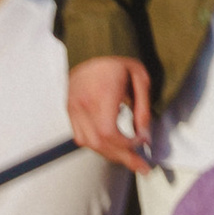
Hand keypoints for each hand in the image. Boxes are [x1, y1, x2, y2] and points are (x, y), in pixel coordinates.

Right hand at [66, 55, 154, 173]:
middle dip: (122, 157)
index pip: (109, 133)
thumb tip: (144, 134)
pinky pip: (82, 138)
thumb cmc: (116, 61)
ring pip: (90, 144)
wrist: (92, 48)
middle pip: (100, 144)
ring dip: (110, 153)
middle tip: (141, 166)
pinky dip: (98, 145)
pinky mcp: (70, 111)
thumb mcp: (139, 78)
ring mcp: (74, 110)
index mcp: (102, 95)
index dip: (126, 145)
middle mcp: (84, 105)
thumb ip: (143, 108)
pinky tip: (111, 145)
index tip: (142, 143)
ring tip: (128, 158)